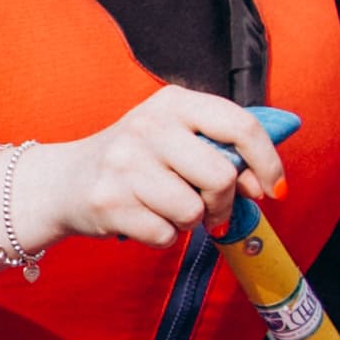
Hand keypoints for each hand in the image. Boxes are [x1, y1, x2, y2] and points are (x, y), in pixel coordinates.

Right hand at [29, 83, 284, 252]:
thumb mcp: (175, 138)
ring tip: (167, 209)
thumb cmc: (134, 161)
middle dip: (224, 204)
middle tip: (212, 211)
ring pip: (193, 211)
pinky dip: (162, 236)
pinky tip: (143, 218)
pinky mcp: (110, 201)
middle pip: (220, 176)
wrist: (64, 181)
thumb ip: (222, 150)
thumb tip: (262, 184)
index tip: (275, 189)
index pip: (240, 124)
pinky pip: (165, 235)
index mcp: (173, 103)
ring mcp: (125, 163)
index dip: (268, 161)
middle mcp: (148, 126)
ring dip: (189, 222)